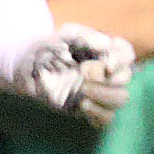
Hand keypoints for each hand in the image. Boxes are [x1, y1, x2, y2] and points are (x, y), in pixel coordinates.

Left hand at [16, 24, 134, 128]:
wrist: (27, 68)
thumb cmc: (48, 46)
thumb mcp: (65, 34)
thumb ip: (86, 36)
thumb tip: (108, 44)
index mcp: (105, 51)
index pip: (127, 54)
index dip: (122, 60)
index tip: (107, 65)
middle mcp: (106, 72)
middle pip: (125, 78)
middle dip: (107, 78)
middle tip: (83, 73)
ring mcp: (98, 92)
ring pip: (120, 99)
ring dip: (104, 95)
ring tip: (82, 90)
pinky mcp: (88, 108)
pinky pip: (106, 118)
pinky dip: (98, 113)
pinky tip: (82, 104)